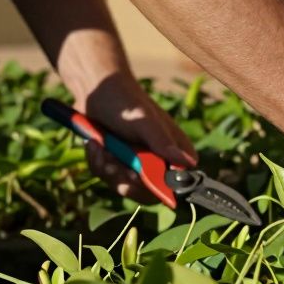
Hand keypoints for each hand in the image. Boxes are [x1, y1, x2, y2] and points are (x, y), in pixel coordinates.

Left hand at [77, 73, 196, 200]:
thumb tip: (188, 162)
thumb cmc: (124, 100)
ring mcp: (140, 165)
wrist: (95, 90)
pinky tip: (96, 144)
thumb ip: (162, 142)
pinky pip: (109, 178)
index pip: (175, 187)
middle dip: (121, 178)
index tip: (132, 174)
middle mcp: (162, 162)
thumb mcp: (143, 121)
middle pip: (145, 193)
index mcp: (177, 153)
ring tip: (100, 144)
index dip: (152, 188)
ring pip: (122, 186)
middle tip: (109, 159)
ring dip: (105, 167)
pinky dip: (98, 163)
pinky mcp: (122, 164)